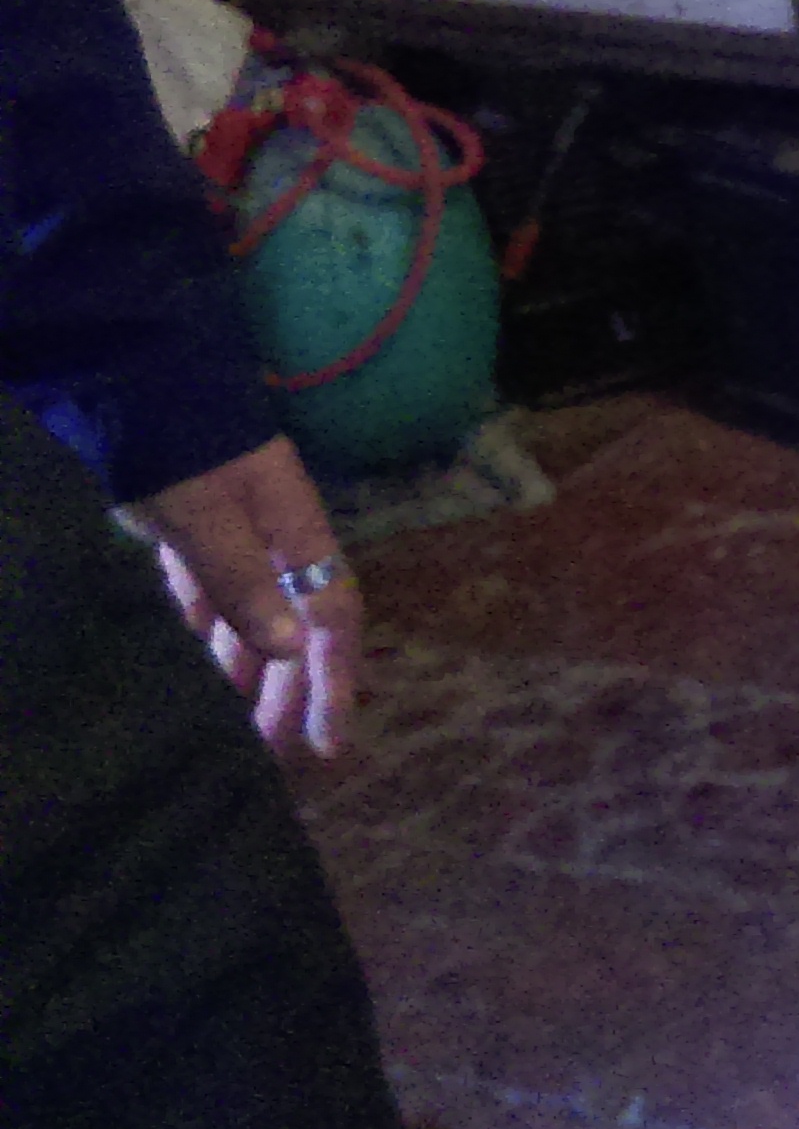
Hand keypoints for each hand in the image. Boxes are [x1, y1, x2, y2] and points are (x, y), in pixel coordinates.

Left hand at [133, 437, 361, 757]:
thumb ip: (245, 583)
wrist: (133, 374)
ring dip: (244, 668)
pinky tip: (190, 655)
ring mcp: (234, 531)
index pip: (331, 620)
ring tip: (228, 723)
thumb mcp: (209, 519)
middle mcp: (276, 539)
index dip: (335, 684)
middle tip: (269, 754)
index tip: (329, 746)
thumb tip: (293, 651)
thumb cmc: (181, 448)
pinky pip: (210, 592)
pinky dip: (205, 629)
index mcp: (296, 536)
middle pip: (294, 626)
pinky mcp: (192, 525)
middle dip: (287, 692)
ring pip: (250, 613)